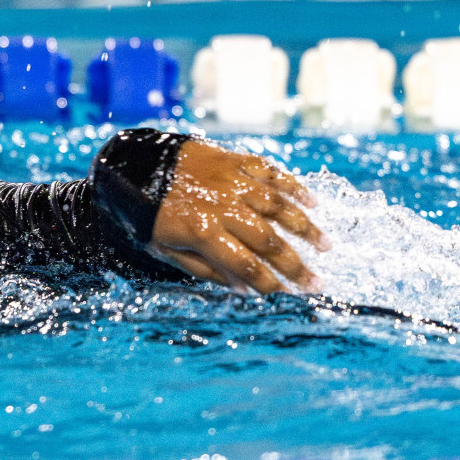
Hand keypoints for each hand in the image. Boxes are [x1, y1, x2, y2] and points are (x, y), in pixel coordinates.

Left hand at [150, 139, 329, 293]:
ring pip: (277, 206)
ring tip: (326, 245)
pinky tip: (312, 203)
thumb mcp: (166, 250)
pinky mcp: (234, 161)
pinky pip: (270, 173)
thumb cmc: (149, 214)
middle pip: (268, 240)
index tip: (293, 298)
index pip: (246, 266)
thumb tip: (242, 289)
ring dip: (304, 227)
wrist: (133, 166)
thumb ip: (205, 270)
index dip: (271, 284)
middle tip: (317, 282)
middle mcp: (222, 207)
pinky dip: (294, 187)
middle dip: (295, 265)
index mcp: (203, 233)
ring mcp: (231, 181)